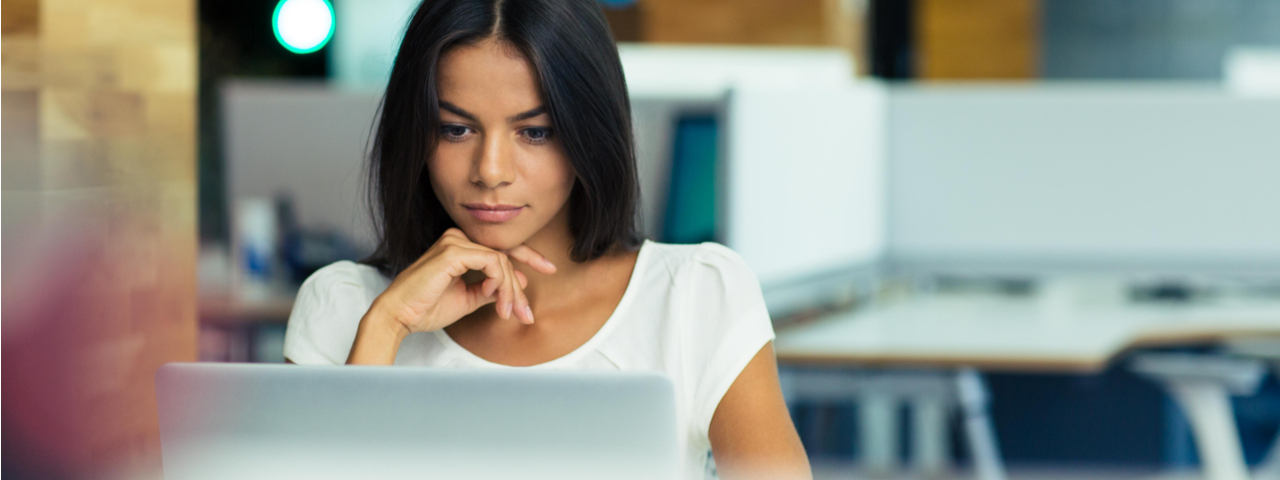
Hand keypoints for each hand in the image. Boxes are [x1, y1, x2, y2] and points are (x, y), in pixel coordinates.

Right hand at [373, 228, 556, 332]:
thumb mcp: (468, 298)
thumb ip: (490, 289)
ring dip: (510, 291)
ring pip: (502, 262)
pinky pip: (494, 263)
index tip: (549, 269)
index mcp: (460, 246)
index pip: (500, 249)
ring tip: (508, 313)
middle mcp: (458, 238)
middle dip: (520, 286)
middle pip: (505, 255)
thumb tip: (518, 284)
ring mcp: (456, 241)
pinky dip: (501, 283)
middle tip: (528, 312)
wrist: (399, 316)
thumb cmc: (426, 308)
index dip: (529, 257)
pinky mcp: (454, 251)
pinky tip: (497, 301)